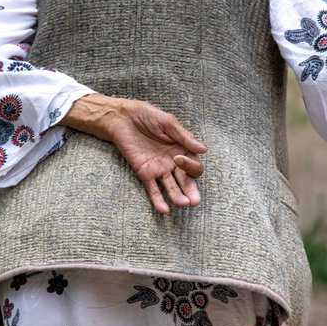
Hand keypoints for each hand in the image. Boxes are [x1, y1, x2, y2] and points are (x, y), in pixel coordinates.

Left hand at [60, 93, 206, 213]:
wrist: (122, 118)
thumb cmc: (147, 115)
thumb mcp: (168, 123)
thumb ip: (184, 137)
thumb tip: (204, 150)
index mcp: (182, 149)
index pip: (194, 165)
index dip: (190, 166)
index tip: (178, 157)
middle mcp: (173, 163)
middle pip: (186, 181)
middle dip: (191, 191)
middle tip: (194, 201)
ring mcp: (159, 170)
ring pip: (171, 188)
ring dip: (177, 197)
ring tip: (182, 204)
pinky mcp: (145, 174)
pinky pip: (153, 190)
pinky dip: (158, 200)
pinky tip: (164, 210)